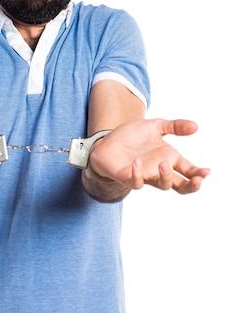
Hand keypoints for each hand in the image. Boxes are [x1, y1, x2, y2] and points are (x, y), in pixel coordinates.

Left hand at [90, 118, 209, 194]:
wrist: (107, 140)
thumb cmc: (132, 136)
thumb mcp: (155, 126)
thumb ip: (175, 126)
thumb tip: (196, 126)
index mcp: (169, 158)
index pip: (188, 171)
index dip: (198, 173)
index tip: (206, 171)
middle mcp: (159, 170)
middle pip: (180, 186)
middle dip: (191, 185)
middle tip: (197, 180)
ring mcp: (145, 175)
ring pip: (161, 185)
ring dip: (166, 177)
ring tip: (164, 164)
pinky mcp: (127, 177)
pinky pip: (136, 182)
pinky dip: (138, 174)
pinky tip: (137, 162)